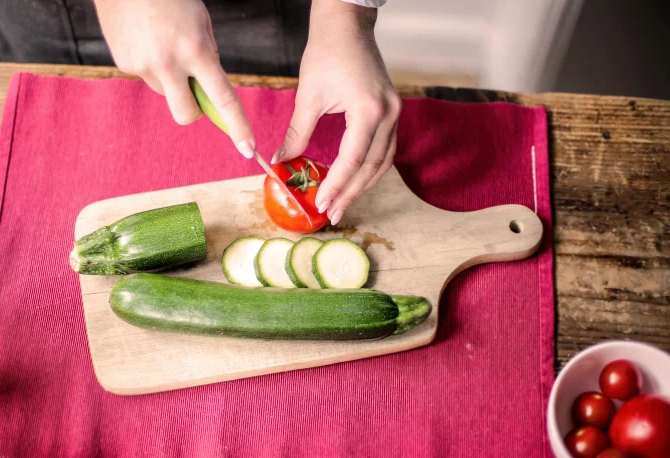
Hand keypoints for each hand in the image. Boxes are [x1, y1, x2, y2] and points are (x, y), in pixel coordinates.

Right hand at [94, 0, 255, 156]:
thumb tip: (207, 89)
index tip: (248, 149)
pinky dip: (151, 63)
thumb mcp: (201, 21)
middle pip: (187, 114)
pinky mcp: (124, 64)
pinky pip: (146, 76)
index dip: (237, 126)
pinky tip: (146, 38)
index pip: (222, 98)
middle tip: (195, 88)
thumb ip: (207, 56)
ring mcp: (142, 66)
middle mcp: (168, 64)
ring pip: (165, 92)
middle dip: (195, 110)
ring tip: (163, 42)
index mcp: (194, 51)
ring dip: (170, 78)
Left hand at [271, 1, 399, 224]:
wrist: (347, 26)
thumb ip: (297, 134)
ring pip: (383, 162)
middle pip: (372, 167)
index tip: (320, 204)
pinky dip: (370, 169)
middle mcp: (389, 115)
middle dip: (351, 193)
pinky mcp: (392, 113)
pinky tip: (354, 181)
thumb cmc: (327, 54)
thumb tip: (280, 163)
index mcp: (368, 111)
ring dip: (362, 186)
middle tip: (332, 214)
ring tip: (342, 204)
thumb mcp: (308, 97)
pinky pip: (385, 150)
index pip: (353, 160)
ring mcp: (395, 114)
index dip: (337, 185)